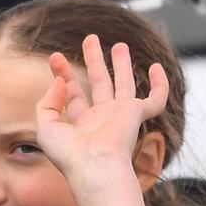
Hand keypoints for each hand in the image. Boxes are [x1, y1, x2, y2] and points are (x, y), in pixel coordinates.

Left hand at [35, 34, 168, 181]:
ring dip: (121, 64)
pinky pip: (156, 98)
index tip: (54, 57)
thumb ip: (48, 102)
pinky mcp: (137, 115)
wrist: (94, 165)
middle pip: (99, 83)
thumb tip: (60, 81)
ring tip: (119, 44)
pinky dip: (160, 83)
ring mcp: (121, 116)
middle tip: (90, 39)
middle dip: (94, 61)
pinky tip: (156, 67)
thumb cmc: (69, 154)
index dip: (63, 74)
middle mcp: (102, 118)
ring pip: (123, 84)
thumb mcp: (45, 126)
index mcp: (81, 123)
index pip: (73, 93)